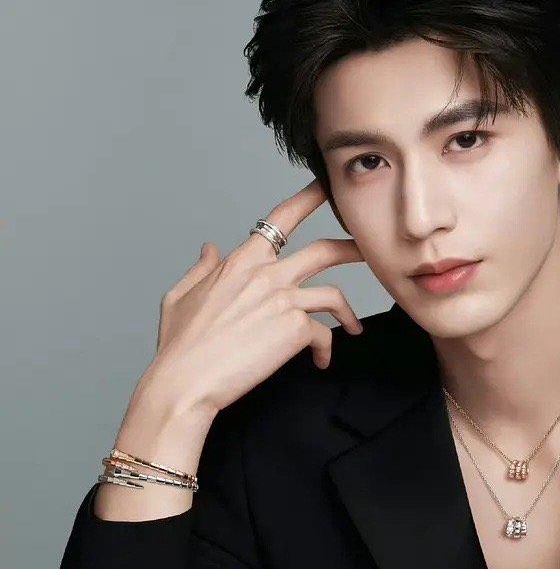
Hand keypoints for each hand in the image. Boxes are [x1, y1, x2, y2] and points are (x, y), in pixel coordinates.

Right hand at [144, 178, 366, 418]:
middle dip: (353, 248)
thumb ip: (200, 269)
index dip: (308, 197)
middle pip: (324, 250)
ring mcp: (283, 300)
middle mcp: (267, 274)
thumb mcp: (180, 297)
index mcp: (242, 261)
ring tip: (354, 326)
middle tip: (370, 251)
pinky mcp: (295, 328)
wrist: (185, 381)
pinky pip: (324, 334)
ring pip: (334, 294)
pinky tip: (320, 361)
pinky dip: (325, 349)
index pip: (281, 218)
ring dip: (349, 312)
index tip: (327, 187)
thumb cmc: (180, 345)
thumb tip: (210, 248)